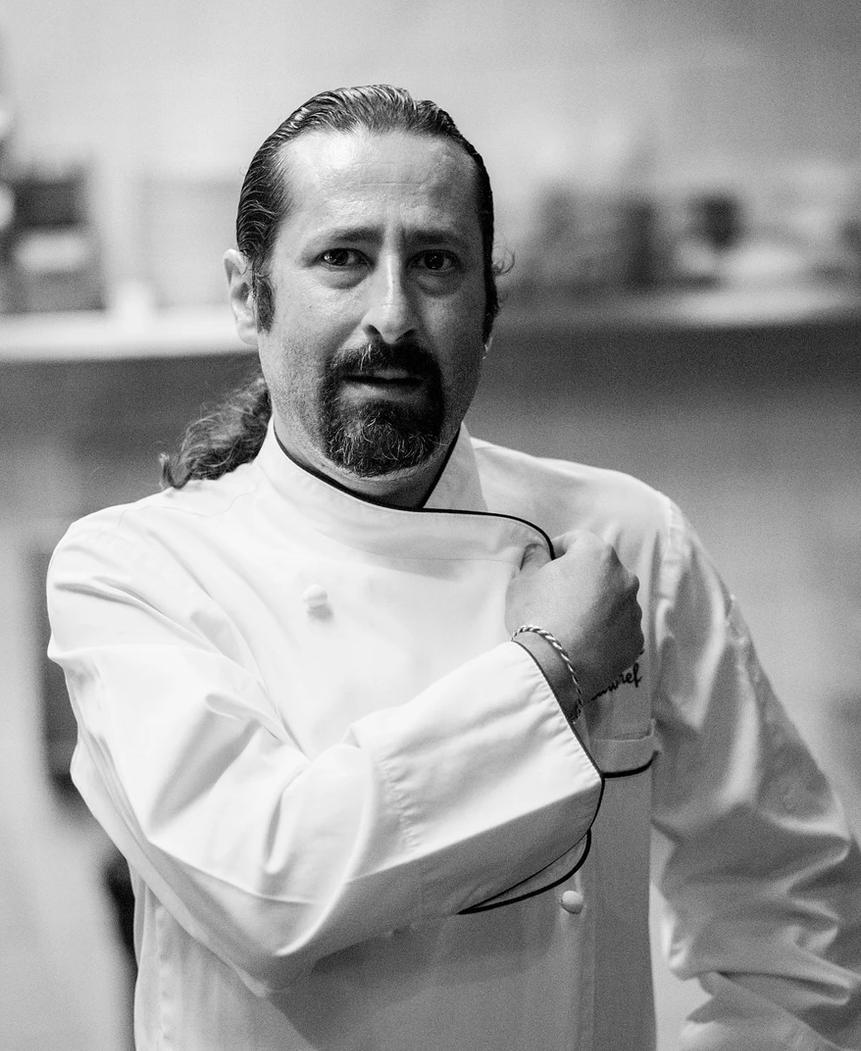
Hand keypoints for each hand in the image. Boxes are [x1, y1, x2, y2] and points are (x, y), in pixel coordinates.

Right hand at [506, 530, 642, 702]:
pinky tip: (584, 640)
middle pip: (599, 570)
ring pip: (613, 599)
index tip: (547, 563)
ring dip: (596, 604)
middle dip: (581, 578)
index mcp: (597, 555)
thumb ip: (535, 558)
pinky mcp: (635, 639)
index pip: (578, 540)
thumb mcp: (523, 580)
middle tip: (558, 596)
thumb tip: (540, 552)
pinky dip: (606, 630)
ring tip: (571, 623)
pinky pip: (620, 627)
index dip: (559, 550)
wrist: (553, 666)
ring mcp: (632, 610)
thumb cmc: (537, 616)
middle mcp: (623, 578)